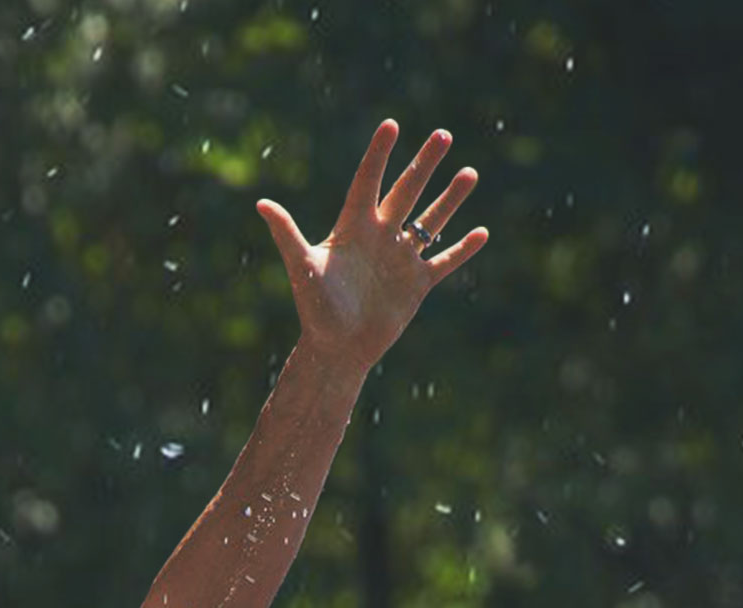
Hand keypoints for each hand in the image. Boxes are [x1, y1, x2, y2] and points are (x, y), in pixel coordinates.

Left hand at [256, 121, 487, 373]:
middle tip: (443, 134)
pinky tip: (481, 232)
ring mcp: (400, 259)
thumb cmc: (315, 309)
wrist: (336, 349)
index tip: (391, 125)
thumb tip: (261, 203)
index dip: (379, 155)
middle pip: (406, 192)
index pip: (368, 181)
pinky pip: (443, 261)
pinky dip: (461, 249)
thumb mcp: (302, 267)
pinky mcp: (416, 284)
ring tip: (468, 173)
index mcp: (353, 228)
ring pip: (430, 221)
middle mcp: (379, 237)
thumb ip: (286, 234)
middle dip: (424, 164)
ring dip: (449, 199)